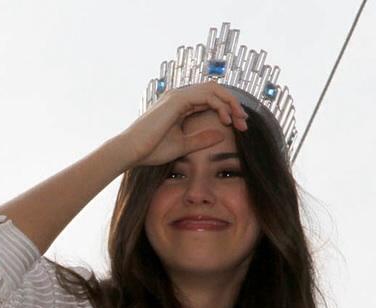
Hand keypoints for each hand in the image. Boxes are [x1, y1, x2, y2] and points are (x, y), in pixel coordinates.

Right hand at [110, 82, 248, 169]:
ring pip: (214, 89)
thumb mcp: (183, 145)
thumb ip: (201, 139)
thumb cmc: (150, 150)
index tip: (238, 125)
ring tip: (239, 120)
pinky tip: (226, 120)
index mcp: (180, 105)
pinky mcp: (178, 99)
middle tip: (244, 122)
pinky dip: (220, 105)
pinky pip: (207, 95)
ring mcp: (178, 95)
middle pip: (215, 91)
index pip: (210, 100)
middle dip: (233, 104)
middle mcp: (180, 96)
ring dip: (231, 103)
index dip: (227, 109)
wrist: (131, 151)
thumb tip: (222, 135)